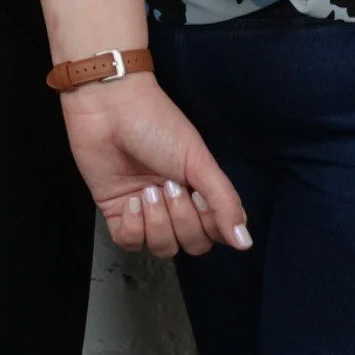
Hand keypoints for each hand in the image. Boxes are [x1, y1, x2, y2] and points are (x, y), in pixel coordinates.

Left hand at [61, 73, 251, 259]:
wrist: (109, 106)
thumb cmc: (155, 123)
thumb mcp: (197, 160)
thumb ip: (224, 201)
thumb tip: (245, 243)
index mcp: (197, 190)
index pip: (215, 233)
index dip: (211, 226)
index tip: (200, 198)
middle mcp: (173, 204)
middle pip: (191, 244)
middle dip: (182, 219)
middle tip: (170, 186)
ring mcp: (145, 210)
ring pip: (162, 247)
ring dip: (157, 222)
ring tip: (149, 189)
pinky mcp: (117, 211)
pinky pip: (130, 242)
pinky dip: (133, 226)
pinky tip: (130, 198)